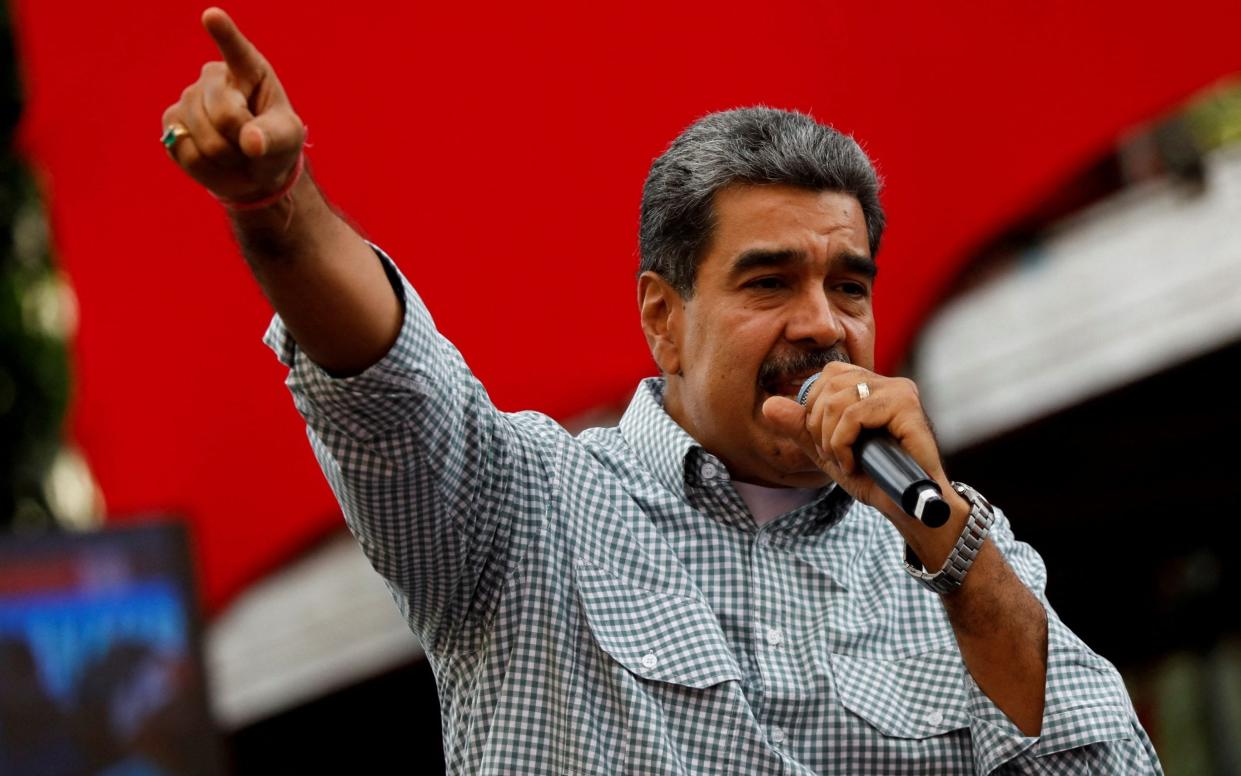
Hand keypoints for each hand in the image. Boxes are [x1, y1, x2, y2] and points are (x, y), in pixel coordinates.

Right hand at [161, 7, 304, 202]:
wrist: (254, 171)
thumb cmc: (275, 144)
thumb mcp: (287, 139)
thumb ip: (272, 138)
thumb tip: (250, 142)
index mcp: (248, 69)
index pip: (236, 50)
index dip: (224, 33)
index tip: (212, 16)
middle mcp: (213, 77)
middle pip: (224, 115)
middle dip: (242, 142)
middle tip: (252, 145)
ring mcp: (187, 98)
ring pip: (204, 139)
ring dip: (226, 158)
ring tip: (236, 153)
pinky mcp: (171, 123)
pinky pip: (186, 153)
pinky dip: (207, 169)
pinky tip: (216, 161)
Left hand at [761, 362, 950, 523]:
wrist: (909, 508)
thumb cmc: (874, 478)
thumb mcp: (828, 451)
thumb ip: (800, 428)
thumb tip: (768, 405)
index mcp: (872, 386)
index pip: (827, 376)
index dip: (815, 410)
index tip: (827, 445)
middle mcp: (888, 383)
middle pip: (829, 386)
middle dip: (819, 427)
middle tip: (834, 456)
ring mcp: (900, 392)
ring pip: (838, 400)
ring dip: (831, 439)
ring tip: (845, 461)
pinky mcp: (906, 406)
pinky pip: (854, 415)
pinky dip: (843, 444)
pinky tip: (853, 464)